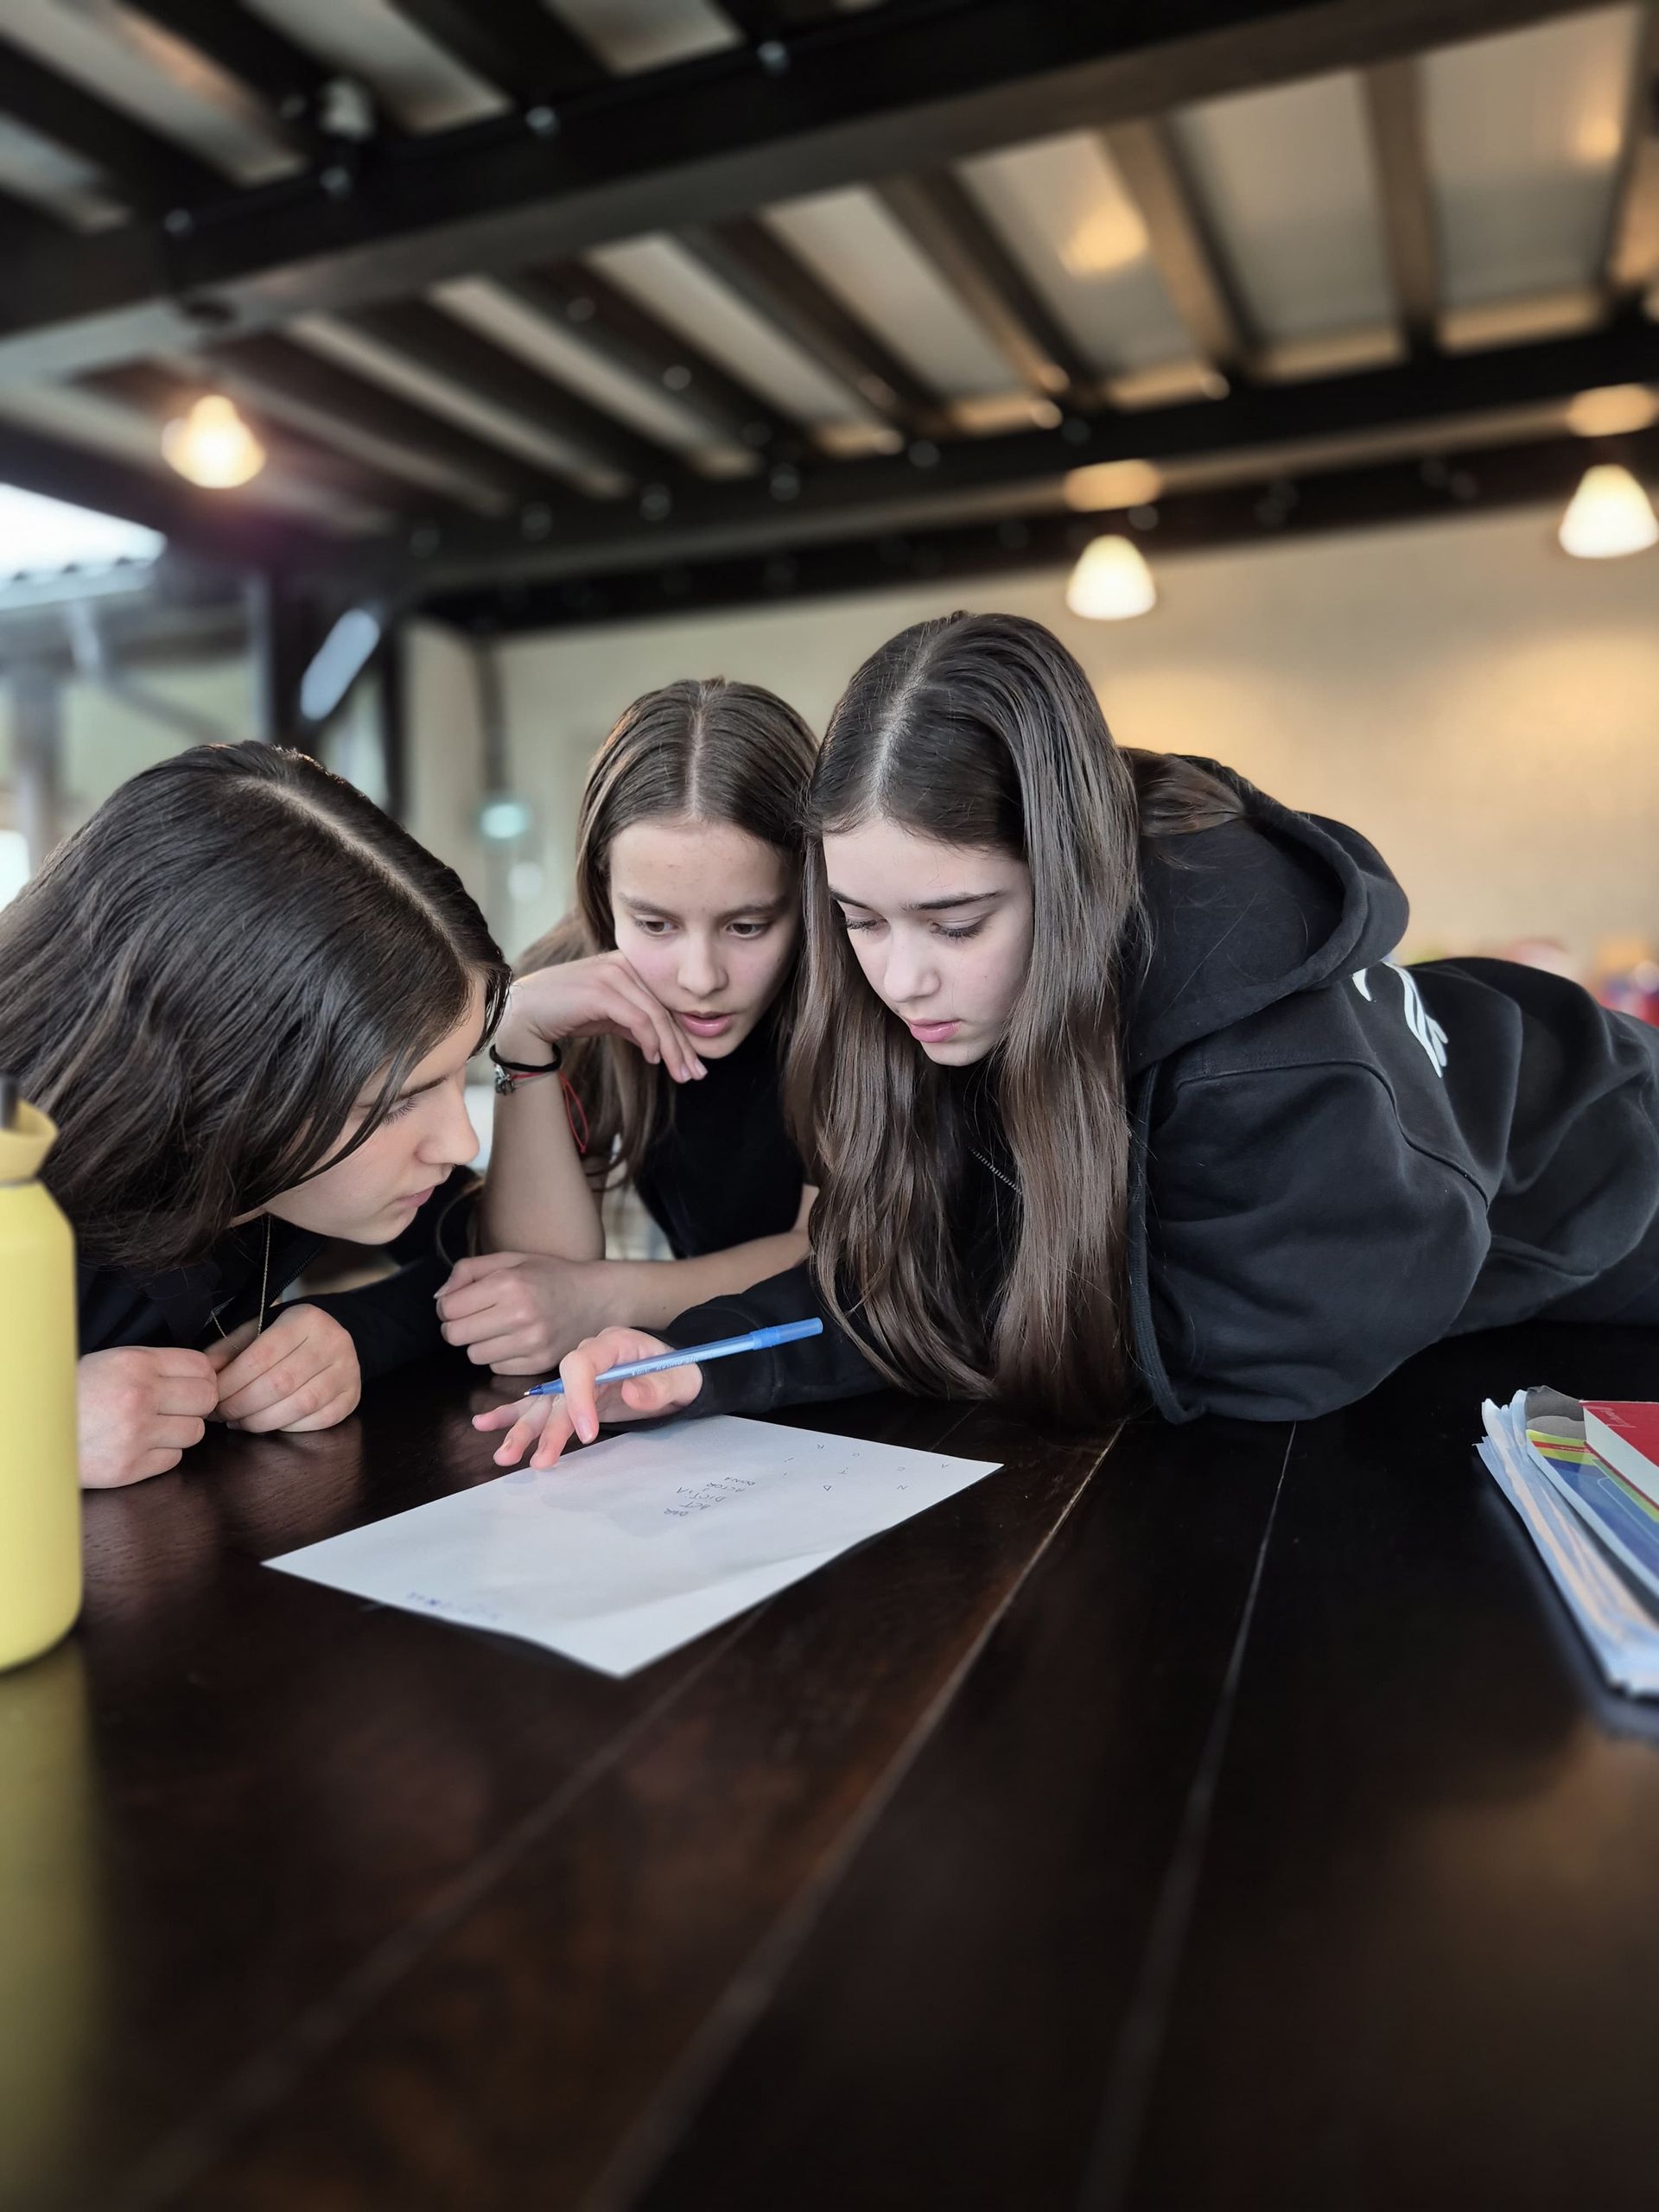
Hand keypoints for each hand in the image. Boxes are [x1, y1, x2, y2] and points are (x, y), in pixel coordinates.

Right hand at [78, 1345, 219, 1488]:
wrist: (37, 1432)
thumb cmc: (76, 1393)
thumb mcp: (112, 1362)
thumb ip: (157, 1365)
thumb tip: (207, 1371)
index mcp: (136, 1364)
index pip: (202, 1367)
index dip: (202, 1376)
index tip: (191, 1384)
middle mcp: (140, 1396)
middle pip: (206, 1399)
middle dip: (196, 1404)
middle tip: (177, 1407)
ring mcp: (136, 1434)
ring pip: (194, 1432)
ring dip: (180, 1430)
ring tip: (154, 1427)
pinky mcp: (130, 1467)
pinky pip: (173, 1459)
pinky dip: (162, 1454)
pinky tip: (140, 1446)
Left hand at [206, 1303, 360, 1434]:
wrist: (334, 1338)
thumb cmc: (287, 1336)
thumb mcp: (259, 1329)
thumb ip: (229, 1349)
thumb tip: (202, 1374)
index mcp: (305, 1319)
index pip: (261, 1356)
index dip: (231, 1383)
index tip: (211, 1396)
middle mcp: (333, 1342)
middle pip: (280, 1384)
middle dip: (242, 1405)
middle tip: (221, 1415)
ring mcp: (347, 1371)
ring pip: (300, 1405)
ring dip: (262, 1421)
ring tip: (240, 1422)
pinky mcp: (352, 1397)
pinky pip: (318, 1420)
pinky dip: (289, 1427)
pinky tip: (269, 1424)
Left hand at [437, 1250, 614, 1373]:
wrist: (596, 1298)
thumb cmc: (549, 1275)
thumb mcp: (510, 1259)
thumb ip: (468, 1271)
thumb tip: (439, 1298)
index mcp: (509, 1284)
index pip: (448, 1308)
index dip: (447, 1305)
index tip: (460, 1302)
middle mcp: (520, 1315)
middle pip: (455, 1335)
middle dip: (458, 1325)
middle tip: (475, 1316)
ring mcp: (531, 1343)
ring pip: (473, 1355)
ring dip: (479, 1342)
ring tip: (499, 1327)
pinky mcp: (538, 1363)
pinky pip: (495, 1367)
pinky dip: (499, 1356)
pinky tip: (515, 1339)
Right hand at [472, 1326, 702, 1468]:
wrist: (681, 1373)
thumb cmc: (683, 1373)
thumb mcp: (683, 1378)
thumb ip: (660, 1384)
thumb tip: (631, 1389)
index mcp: (613, 1344)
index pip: (581, 1364)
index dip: (578, 1399)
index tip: (587, 1433)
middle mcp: (588, 1358)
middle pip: (556, 1390)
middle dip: (543, 1426)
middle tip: (537, 1459)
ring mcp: (578, 1379)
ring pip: (544, 1405)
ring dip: (523, 1430)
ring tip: (505, 1456)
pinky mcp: (573, 1398)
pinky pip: (541, 1406)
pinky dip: (515, 1416)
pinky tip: (487, 1426)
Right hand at [500, 957, 705, 1083]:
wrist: (524, 1013)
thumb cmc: (563, 1013)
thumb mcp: (606, 1017)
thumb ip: (633, 1023)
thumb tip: (659, 1045)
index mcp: (627, 965)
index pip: (663, 1003)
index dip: (682, 1034)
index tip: (695, 1064)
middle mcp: (623, 964)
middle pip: (664, 1009)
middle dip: (683, 1046)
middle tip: (696, 1075)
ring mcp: (613, 974)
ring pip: (655, 1015)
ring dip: (671, 1049)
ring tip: (680, 1074)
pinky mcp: (603, 991)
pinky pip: (639, 1019)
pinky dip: (650, 1041)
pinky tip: (654, 1059)